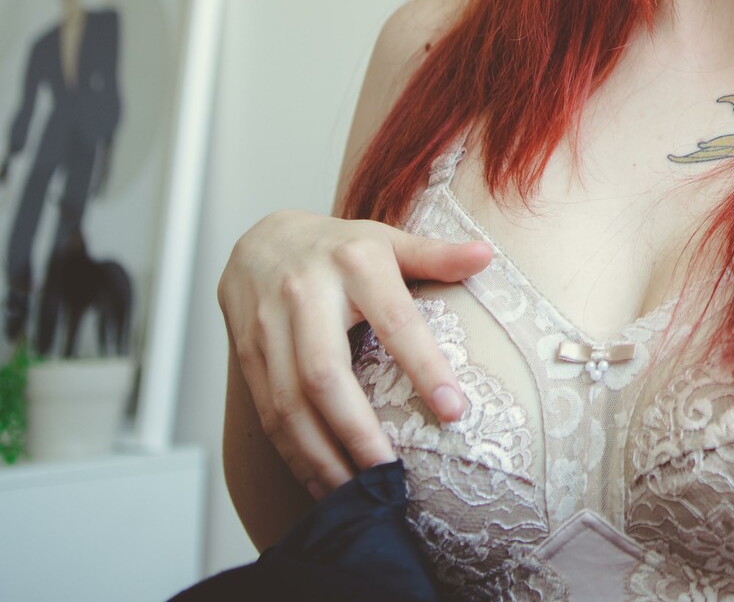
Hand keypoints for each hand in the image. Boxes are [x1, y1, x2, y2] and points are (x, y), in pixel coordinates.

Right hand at [218, 209, 492, 495]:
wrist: (259, 241)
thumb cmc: (339, 249)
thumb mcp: (388, 241)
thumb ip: (436, 255)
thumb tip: (486, 256)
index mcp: (356, 263)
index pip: (396, 320)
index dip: (424, 366)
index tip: (455, 411)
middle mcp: (305, 294)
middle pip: (325, 375)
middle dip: (357, 433)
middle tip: (391, 476)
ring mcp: (269, 327)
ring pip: (288, 404)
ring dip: (321, 456)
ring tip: (358, 493)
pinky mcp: (245, 355)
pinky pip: (268, 413)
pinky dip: (294, 454)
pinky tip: (323, 481)